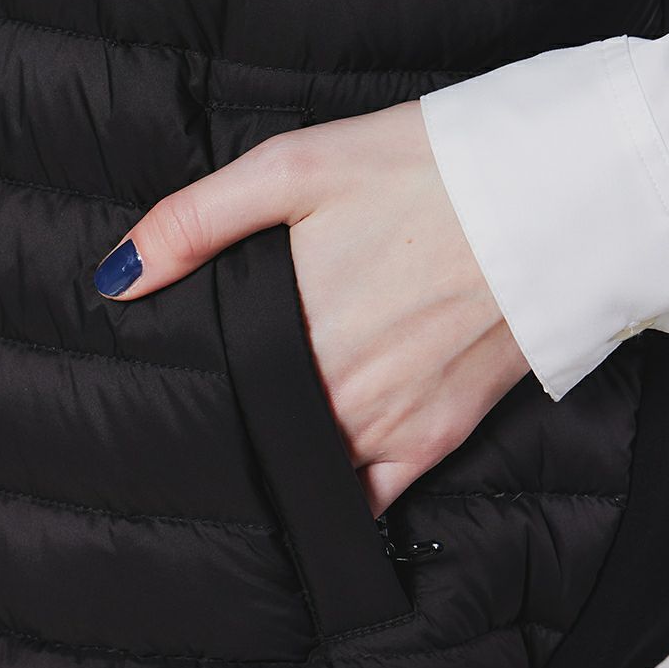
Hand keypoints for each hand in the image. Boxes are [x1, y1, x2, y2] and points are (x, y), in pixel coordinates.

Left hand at [93, 100, 530, 516]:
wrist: (551, 196)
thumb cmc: (422, 171)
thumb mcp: (293, 168)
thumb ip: (194, 223)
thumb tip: (118, 278)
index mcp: (289, 333)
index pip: (212, 395)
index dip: (186, 399)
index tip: (166, 398)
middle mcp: (335, 394)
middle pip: (256, 437)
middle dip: (230, 431)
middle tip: (206, 418)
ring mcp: (390, 425)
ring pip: (308, 473)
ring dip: (282, 462)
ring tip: (264, 438)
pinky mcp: (438, 437)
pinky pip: (372, 498)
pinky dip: (341, 497)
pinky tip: (323, 482)